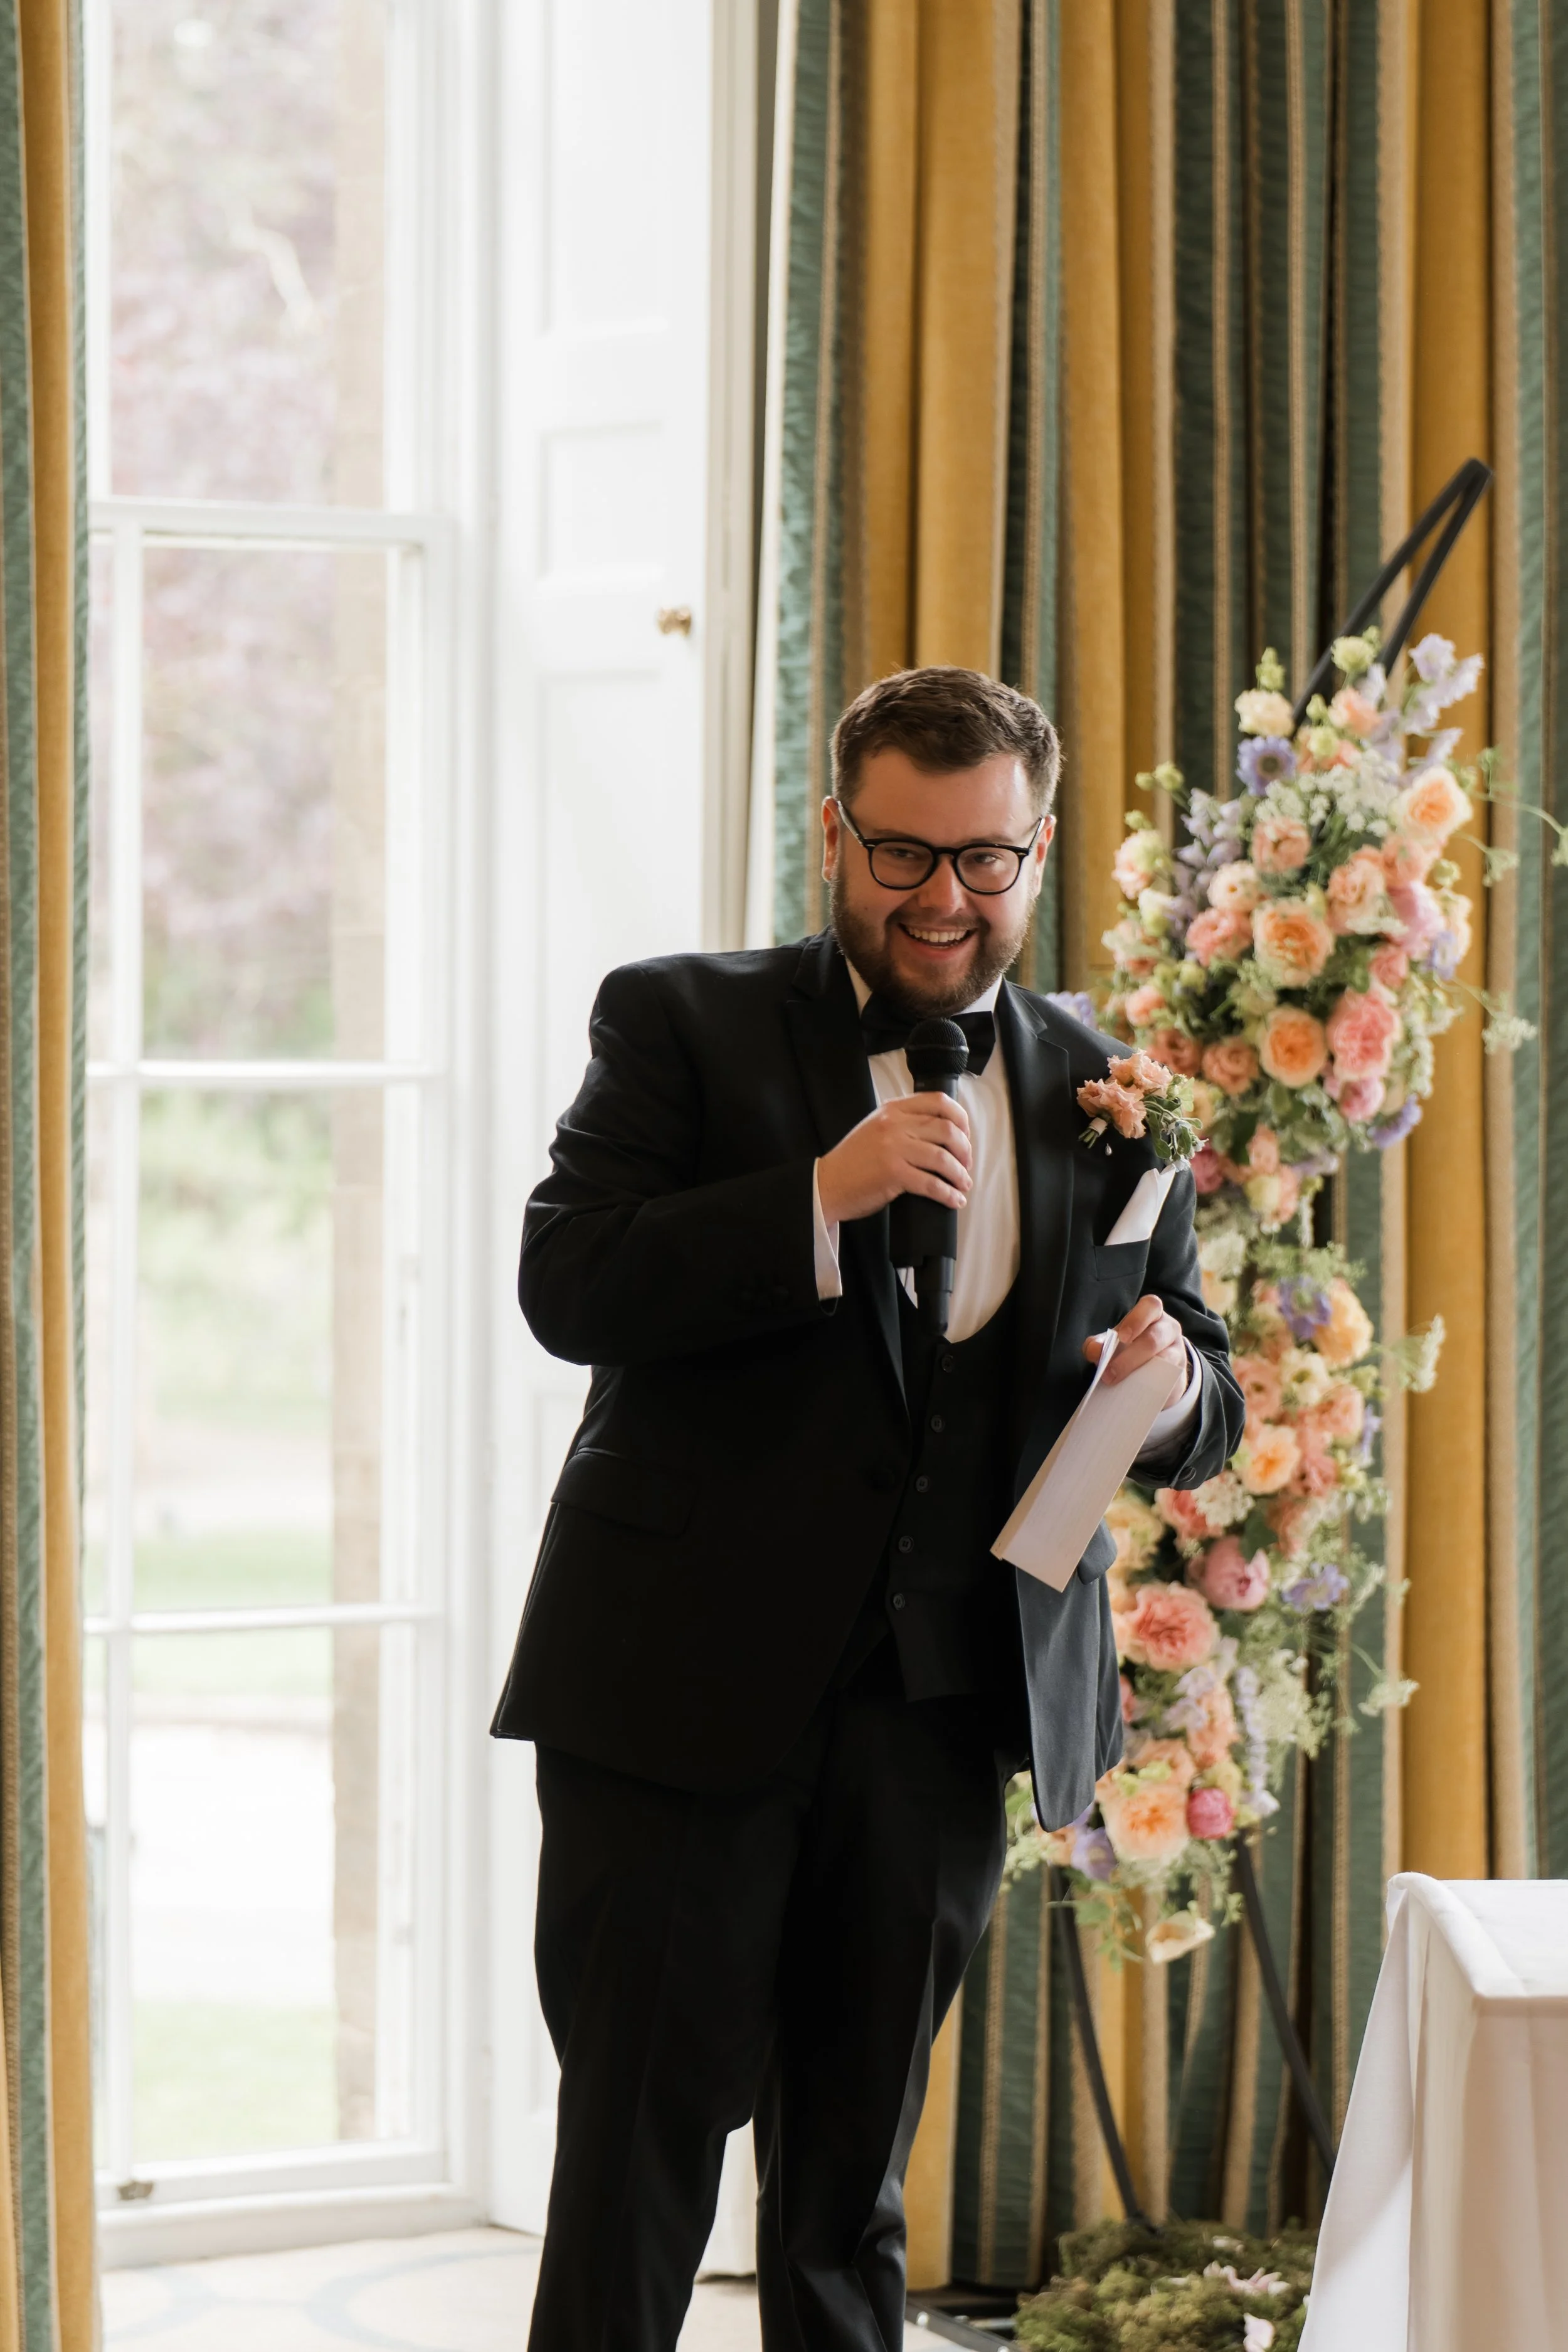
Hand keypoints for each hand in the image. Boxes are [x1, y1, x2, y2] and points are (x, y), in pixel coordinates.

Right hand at [816, 1093, 972, 1225]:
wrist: (827, 1183)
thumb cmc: (853, 1160)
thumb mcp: (876, 1127)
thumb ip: (903, 1122)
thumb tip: (941, 1131)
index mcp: (893, 1109)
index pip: (939, 1102)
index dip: (961, 1118)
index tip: (965, 1135)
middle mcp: (894, 1124)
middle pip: (947, 1130)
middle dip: (964, 1150)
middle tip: (966, 1164)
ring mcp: (893, 1149)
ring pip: (943, 1158)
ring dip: (959, 1174)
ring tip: (963, 1184)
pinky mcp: (893, 1174)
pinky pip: (932, 1184)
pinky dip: (948, 1194)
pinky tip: (955, 1200)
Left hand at [1084, 1294, 1186, 1405]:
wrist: (1153, 1370)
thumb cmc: (1130, 1347)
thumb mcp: (1114, 1341)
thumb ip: (1099, 1344)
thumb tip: (1094, 1351)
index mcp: (1152, 1313)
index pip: (1150, 1306)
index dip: (1136, 1321)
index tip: (1121, 1337)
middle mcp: (1168, 1327)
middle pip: (1153, 1339)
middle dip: (1129, 1358)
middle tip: (1109, 1374)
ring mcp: (1177, 1350)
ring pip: (1164, 1359)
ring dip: (1138, 1373)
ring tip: (1118, 1384)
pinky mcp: (1179, 1372)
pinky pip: (1167, 1377)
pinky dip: (1150, 1383)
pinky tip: (1134, 1390)